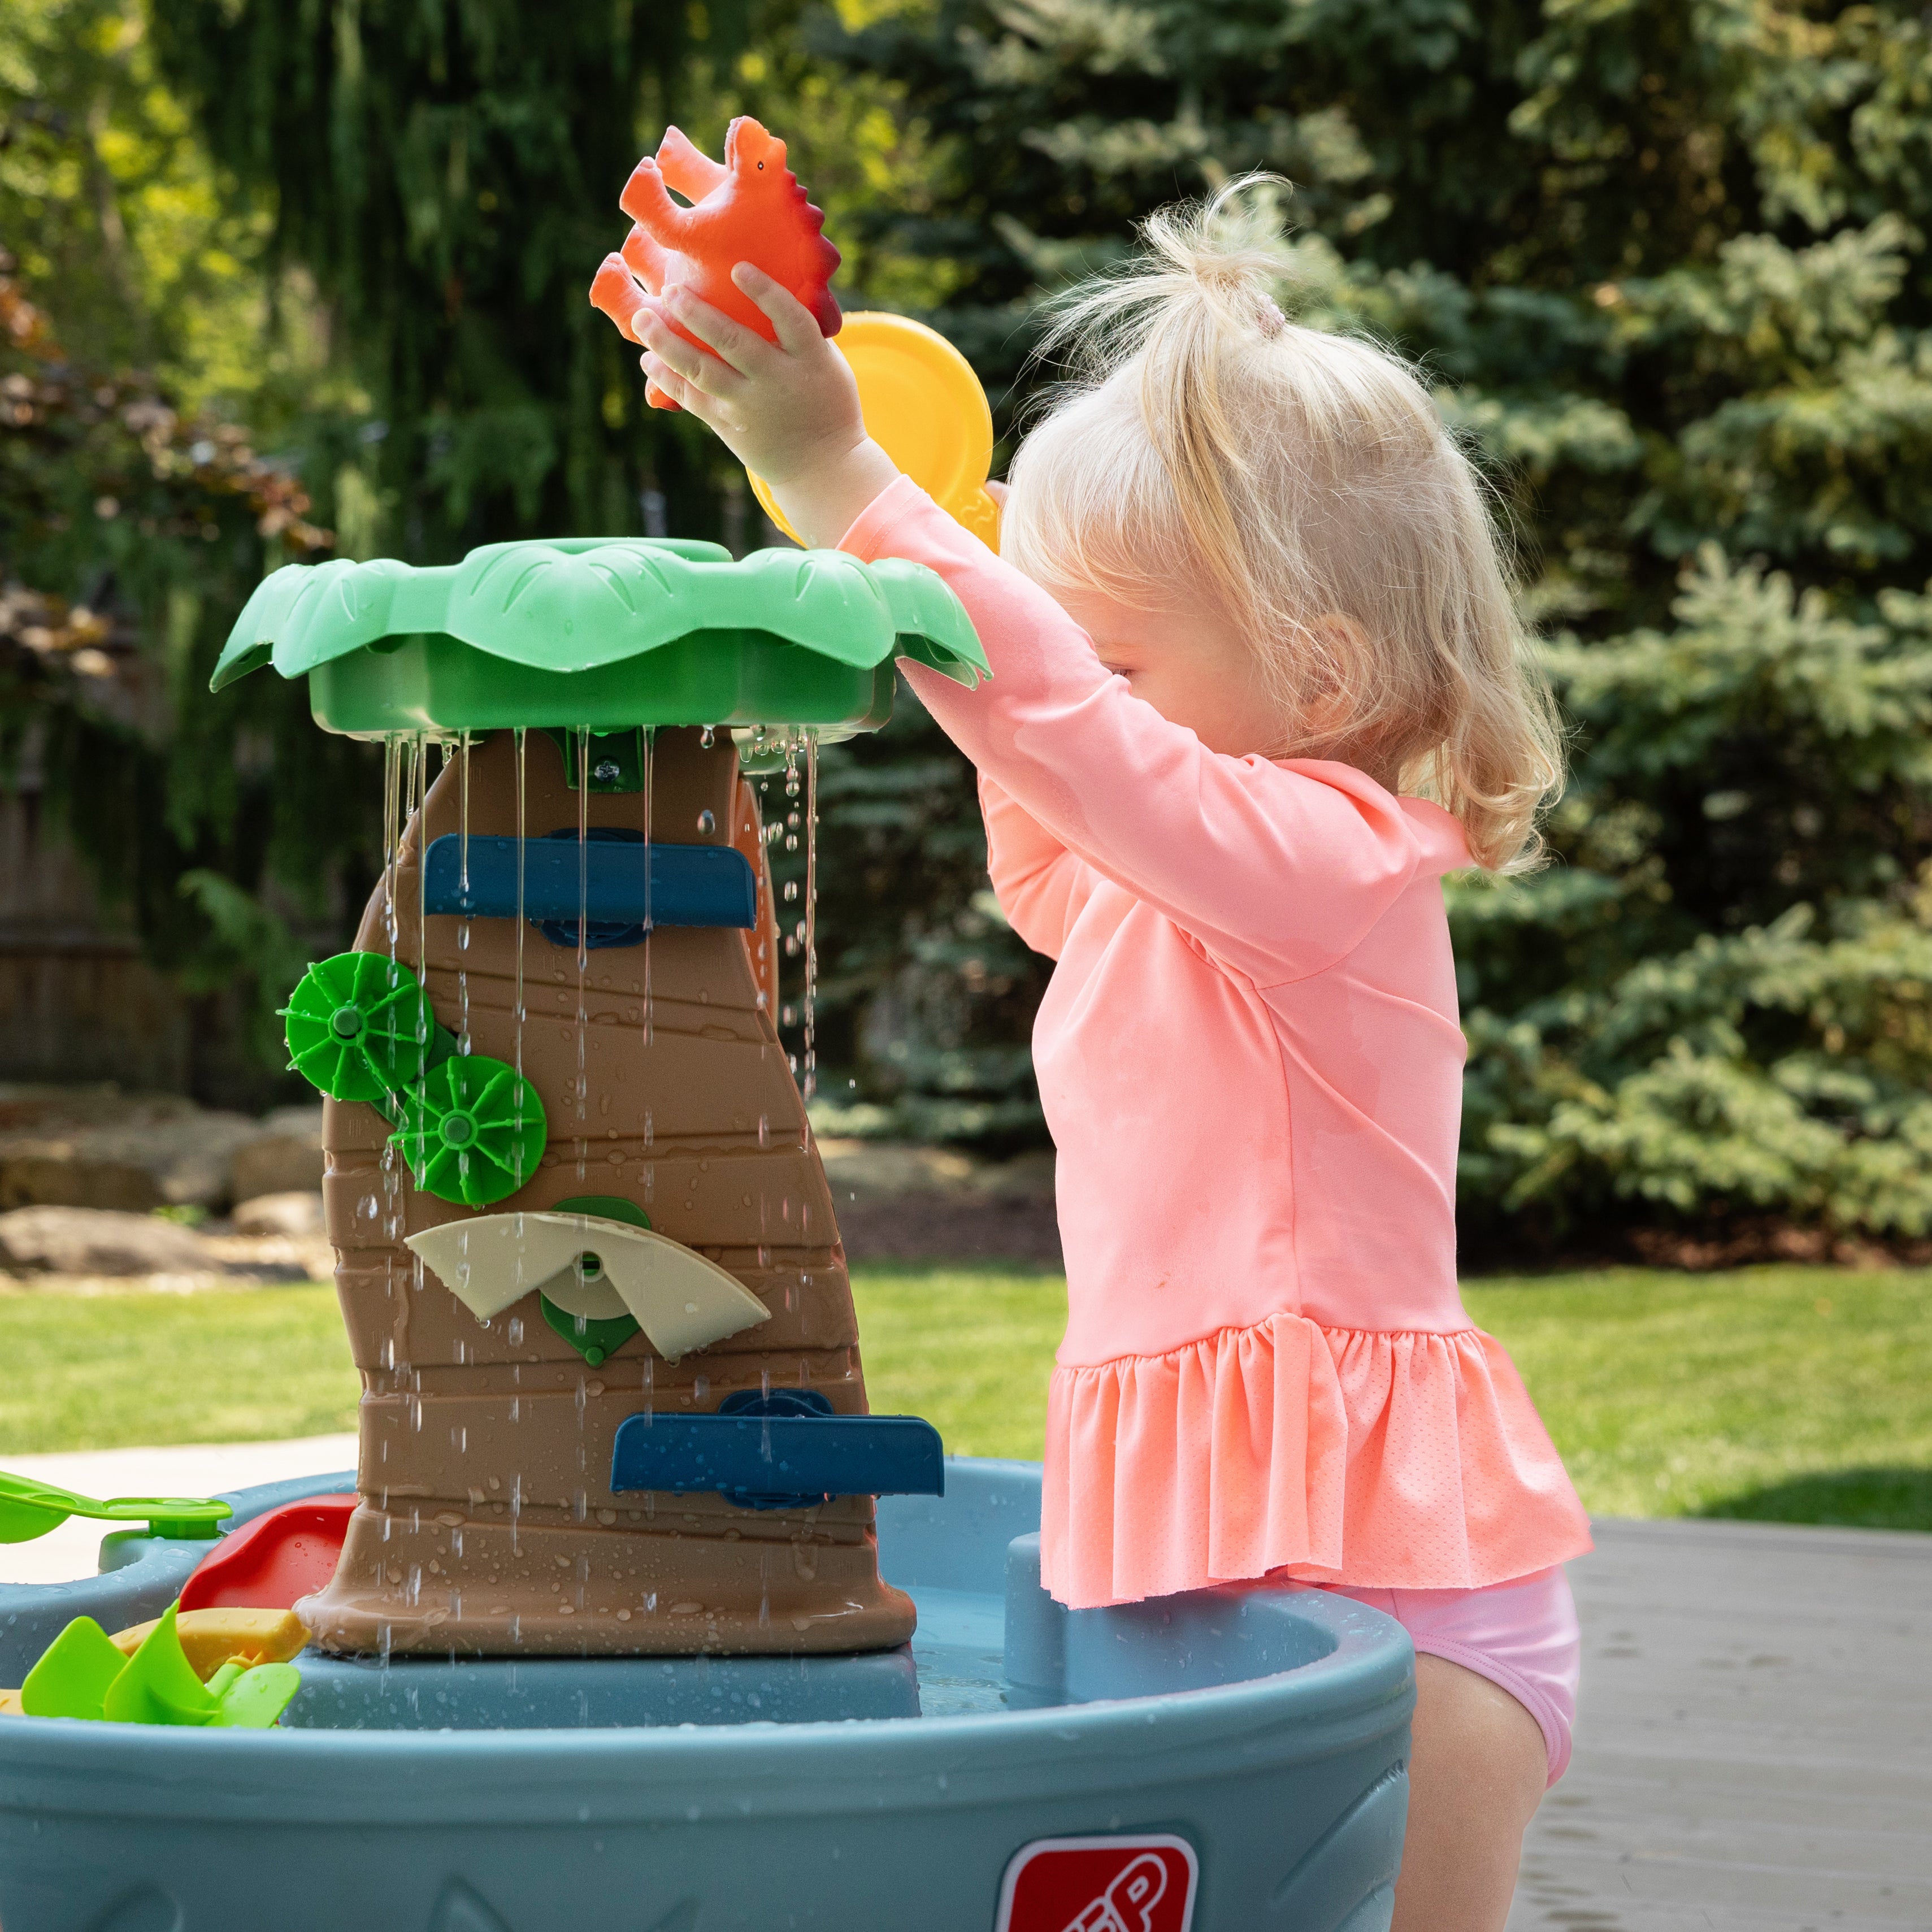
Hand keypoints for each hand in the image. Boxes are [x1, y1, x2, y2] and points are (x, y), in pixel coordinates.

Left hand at [634, 264, 899, 548]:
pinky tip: (648, 359)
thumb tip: (765, 286)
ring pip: (702, 371)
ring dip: (667, 343)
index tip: (738, 269)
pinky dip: (667, 379)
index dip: (765, 293)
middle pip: (733, 343)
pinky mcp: (729, 427)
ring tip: (643, 319)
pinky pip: (692, 399)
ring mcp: (750, 406)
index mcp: (810, 361)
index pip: (790, 320)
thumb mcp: (827, 365)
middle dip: (697, 313)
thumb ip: (800, 333)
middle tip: (670, 290)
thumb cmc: (826, 404)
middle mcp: (778, 381)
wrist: (823, 468)